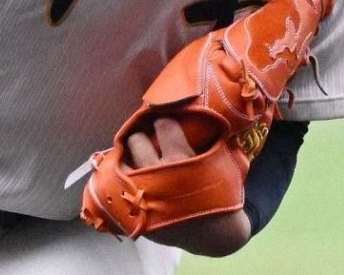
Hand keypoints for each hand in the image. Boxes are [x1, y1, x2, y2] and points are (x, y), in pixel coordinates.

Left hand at [124, 116, 251, 255]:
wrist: (216, 235)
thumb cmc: (221, 193)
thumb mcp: (226, 161)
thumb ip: (214, 136)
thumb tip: (205, 107)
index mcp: (181, 160)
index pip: (163, 124)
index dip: (166, 121)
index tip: (166, 122)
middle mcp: (158, 177)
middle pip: (136, 140)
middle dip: (144, 137)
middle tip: (151, 140)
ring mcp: (143, 196)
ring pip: (122, 162)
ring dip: (131, 157)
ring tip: (140, 157)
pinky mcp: (135, 213)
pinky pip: (118, 187)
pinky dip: (123, 179)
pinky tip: (132, 174)